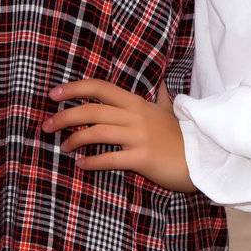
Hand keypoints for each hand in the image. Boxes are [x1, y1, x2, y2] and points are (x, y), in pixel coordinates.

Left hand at [40, 79, 195, 193]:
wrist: (204, 159)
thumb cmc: (184, 137)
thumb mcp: (171, 112)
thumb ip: (162, 98)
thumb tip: (163, 84)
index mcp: (137, 103)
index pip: (100, 88)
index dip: (75, 88)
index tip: (53, 94)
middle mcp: (135, 116)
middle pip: (91, 110)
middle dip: (64, 117)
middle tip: (46, 126)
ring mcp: (138, 137)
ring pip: (96, 133)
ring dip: (74, 140)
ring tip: (64, 147)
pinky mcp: (142, 158)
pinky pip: (110, 159)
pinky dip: (91, 162)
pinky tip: (81, 165)